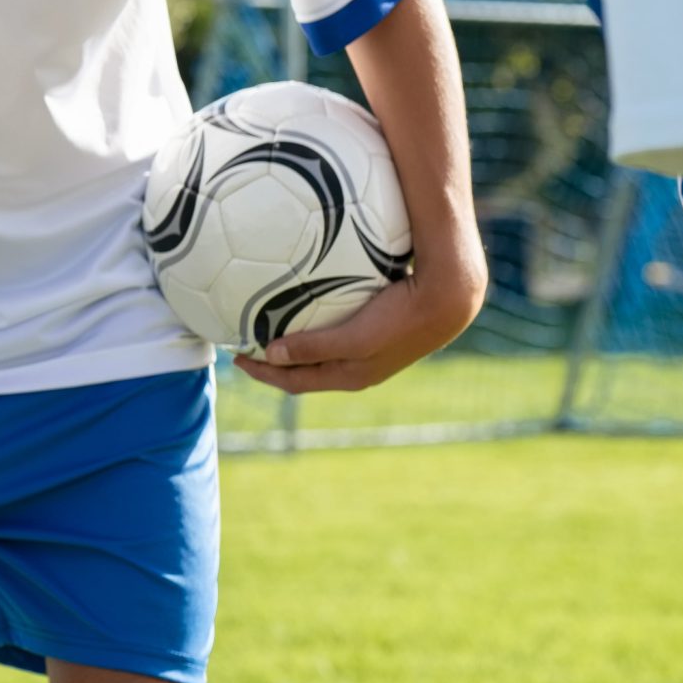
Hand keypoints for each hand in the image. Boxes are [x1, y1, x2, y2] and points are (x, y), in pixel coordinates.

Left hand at [231, 270, 481, 393]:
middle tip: (244, 345)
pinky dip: (311, 331)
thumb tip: (270, 356)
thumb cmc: (398, 319)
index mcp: (349, 376)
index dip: (263, 372)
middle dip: (272, 362)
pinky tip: (303, 311)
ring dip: (291, 347)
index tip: (236, 356)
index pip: (294, 381)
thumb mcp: (354, 337)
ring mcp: (366, 353)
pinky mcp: (374, 333)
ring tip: (267, 330)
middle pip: (303, 371)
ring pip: (318, 354)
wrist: (447, 301)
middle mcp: (355, 369)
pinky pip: (333, 335)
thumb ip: (314, 347)